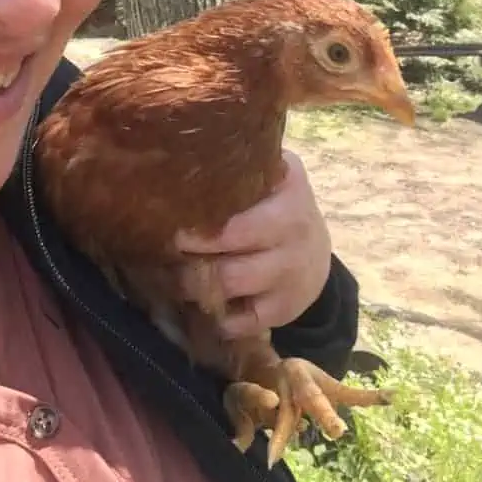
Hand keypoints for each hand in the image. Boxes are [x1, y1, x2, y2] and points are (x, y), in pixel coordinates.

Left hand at [175, 151, 331, 338]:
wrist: (314, 249)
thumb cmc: (274, 205)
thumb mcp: (267, 175)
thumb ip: (235, 167)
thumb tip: (176, 161)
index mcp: (288, 191)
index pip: (235, 213)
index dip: (198, 226)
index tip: (172, 228)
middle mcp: (294, 231)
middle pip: (229, 249)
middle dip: (190, 257)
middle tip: (167, 253)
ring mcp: (292, 273)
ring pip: (230, 284)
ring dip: (195, 285)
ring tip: (176, 277)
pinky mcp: (287, 307)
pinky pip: (242, 321)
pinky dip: (216, 315)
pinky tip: (203, 302)